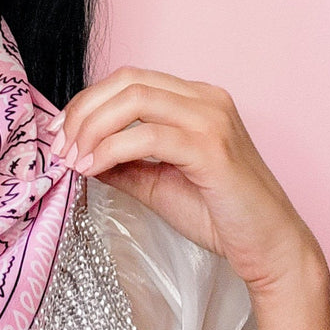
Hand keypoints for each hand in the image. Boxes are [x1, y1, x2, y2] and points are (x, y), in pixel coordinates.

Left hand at [50, 66, 320, 292]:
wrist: (269, 248)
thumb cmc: (220, 215)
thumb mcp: (157, 182)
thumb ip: (121, 162)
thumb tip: (77, 152)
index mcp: (195, 99)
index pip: (129, 80)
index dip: (87, 102)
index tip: (59, 134)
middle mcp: (205, 99)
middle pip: (127, 82)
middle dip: (83, 111)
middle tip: (59, 147)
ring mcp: (212, 119)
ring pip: (134, 100)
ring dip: (92, 128)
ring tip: (73, 159)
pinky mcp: (212, 149)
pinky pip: (147, 136)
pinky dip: (111, 150)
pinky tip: (93, 169)